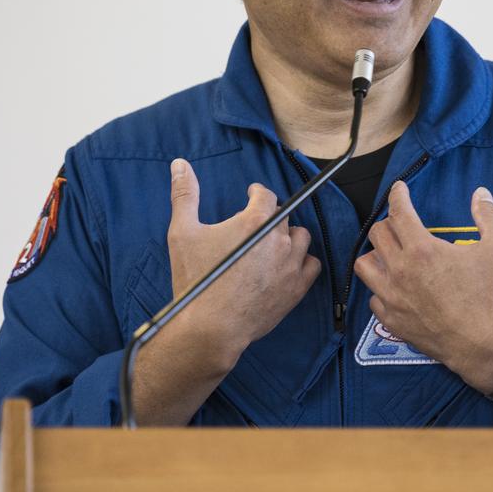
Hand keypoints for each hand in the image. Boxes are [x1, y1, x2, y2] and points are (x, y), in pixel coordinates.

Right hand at [166, 158, 321, 365]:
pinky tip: (287, 264)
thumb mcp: (183, 232)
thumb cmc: (196, 279)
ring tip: (272, 244)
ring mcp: (291, 264)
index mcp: (255, 220)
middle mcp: (279, 238)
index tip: (250, 196)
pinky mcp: (297, 288)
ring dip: (288, 237)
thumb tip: (180, 164)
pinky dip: (302, 262)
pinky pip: (311, 265)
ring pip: (301, 237)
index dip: (256, 193)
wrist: (211, 327)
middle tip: (253, 228)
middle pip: (283, 216)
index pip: (265, 195)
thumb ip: (185, 194)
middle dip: (269, 217)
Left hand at [353, 182, 492, 393]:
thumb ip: (488, 216)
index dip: (398, 195)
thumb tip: (480, 194)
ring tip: (390, 254)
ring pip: (365, 265)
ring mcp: (392, 297)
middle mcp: (400, 270)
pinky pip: (373, 298)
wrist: (485, 345)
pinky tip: (394, 287)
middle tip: (401, 223)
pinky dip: (380, 288)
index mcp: (422, 249)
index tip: (400, 189)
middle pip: (377, 234)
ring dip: (376, 254)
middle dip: (388, 222)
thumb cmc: (491, 298)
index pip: (398, 211)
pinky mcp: (392, 320)